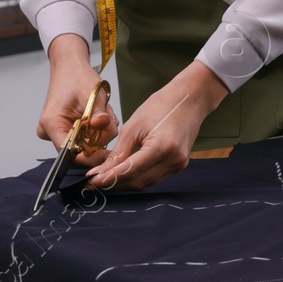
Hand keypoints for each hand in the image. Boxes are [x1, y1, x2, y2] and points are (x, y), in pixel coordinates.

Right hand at [37, 34, 117, 168]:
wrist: (70, 66)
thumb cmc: (77, 76)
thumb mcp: (92, 94)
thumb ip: (100, 114)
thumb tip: (105, 127)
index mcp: (52, 124)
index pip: (71, 153)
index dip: (91, 156)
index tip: (109, 151)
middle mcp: (50, 131)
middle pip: (80, 149)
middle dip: (99, 136)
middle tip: (107, 116)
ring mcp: (56, 131)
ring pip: (85, 142)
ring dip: (99, 130)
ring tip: (102, 110)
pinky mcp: (63, 128)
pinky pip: (84, 136)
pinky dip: (95, 127)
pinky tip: (98, 113)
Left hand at [84, 61, 229, 190]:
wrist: (190, 97)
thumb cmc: (163, 105)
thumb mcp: (134, 125)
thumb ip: (119, 152)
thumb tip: (102, 171)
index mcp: (162, 147)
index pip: (130, 171)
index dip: (109, 179)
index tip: (91, 181)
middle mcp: (173, 160)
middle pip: (138, 182)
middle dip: (115, 183)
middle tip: (94, 181)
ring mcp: (179, 164)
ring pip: (146, 183)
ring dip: (125, 183)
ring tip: (106, 178)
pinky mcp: (179, 164)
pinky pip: (155, 177)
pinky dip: (138, 177)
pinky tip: (125, 173)